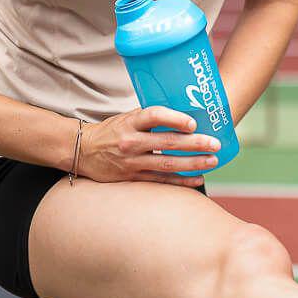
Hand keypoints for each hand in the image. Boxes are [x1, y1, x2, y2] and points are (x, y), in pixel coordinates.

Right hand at [75, 106, 220, 186]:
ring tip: (212, 160)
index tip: (193, 123)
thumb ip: (151, 118)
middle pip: (167, 142)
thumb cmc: (112, 131)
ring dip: (193, 163)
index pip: (154, 115)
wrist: (82, 151)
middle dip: (194, 144)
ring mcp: (131, 162)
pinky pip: (161, 180)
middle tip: (215, 144)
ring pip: (167, 164)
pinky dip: (181, 181)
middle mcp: (130, 141)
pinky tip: (198, 179)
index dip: (175, 118)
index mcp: (130, 122)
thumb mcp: (127, 117)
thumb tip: (186, 116)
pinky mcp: (132, 178)